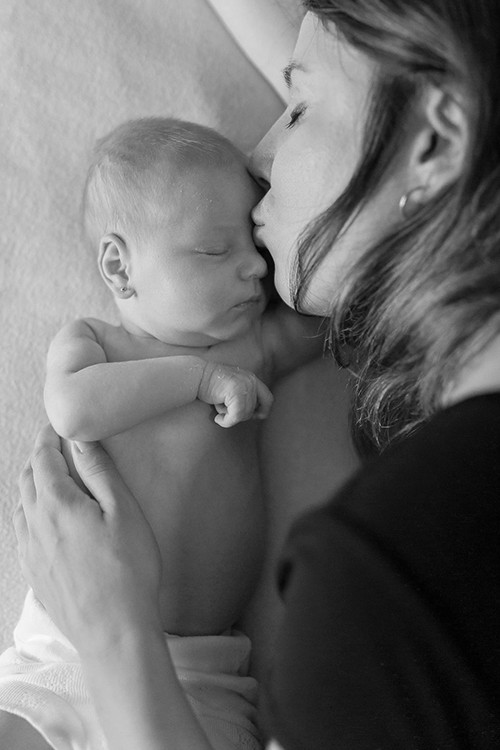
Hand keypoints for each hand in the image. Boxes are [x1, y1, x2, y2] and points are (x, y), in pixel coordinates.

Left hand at [14, 424, 161, 655]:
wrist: (113, 631)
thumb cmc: (128, 570)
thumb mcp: (123, 512)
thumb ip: (99, 471)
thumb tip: (80, 439)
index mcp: (56, 504)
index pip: (42, 458)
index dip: (48, 437)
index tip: (58, 425)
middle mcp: (34, 525)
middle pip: (27, 478)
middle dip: (39, 456)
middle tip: (57, 446)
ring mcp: (30, 552)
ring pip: (21, 505)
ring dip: (32, 484)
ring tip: (52, 477)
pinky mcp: (34, 573)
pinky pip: (22, 531)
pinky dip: (29, 511)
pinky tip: (45, 518)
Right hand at [197, 362, 273, 426]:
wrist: (195, 375)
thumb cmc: (209, 384)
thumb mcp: (231, 388)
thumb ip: (243, 396)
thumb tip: (254, 415)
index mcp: (251, 378)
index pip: (268, 398)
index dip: (263, 410)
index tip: (254, 417)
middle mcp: (251, 380)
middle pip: (253, 410)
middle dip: (239, 415)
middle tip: (224, 411)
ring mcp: (245, 386)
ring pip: (244, 415)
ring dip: (230, 418)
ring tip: (218, 410)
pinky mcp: (236, 392)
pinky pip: (236, 416)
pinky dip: (226, 422)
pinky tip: (217, 418)